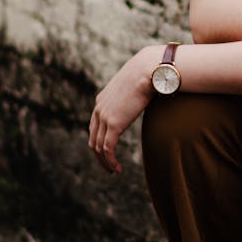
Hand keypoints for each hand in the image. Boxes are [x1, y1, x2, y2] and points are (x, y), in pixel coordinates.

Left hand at [88, 47, 158, 173]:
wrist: (148, 70)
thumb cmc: (148, 76)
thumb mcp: (137, 87)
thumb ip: (135, 96)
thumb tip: (149, 95)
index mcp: (101, 101)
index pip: (94, 126)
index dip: (100, 141)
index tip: (109, 152)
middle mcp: (99, 109)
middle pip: (93, 139)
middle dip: (99, 156)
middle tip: (109, 167)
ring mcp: (104, 117)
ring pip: (99, 147)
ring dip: (105, 162)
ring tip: (114, 171)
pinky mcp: (113, 124)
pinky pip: (107, 149)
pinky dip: (110, 161)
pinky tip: (118, 169)